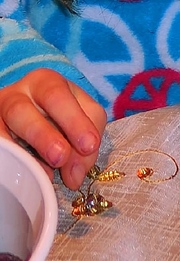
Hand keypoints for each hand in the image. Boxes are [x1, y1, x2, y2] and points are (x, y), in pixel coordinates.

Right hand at [0, 71, 104, 188]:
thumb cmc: (61, 117)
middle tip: (61, 157)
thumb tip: (74, 177)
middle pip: (25, 108)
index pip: (58, 95)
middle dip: (44, 134)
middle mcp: (20, 94)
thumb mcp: (81, 121)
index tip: (89, 145)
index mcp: (47, 83)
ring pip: (8, 124)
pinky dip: (13, 158)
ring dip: (27, 150)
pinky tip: (26, 173)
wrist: (30, 116)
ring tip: (47, 173)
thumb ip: (84, 147)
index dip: (75, 120)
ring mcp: (1, 113)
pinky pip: (0, 144)